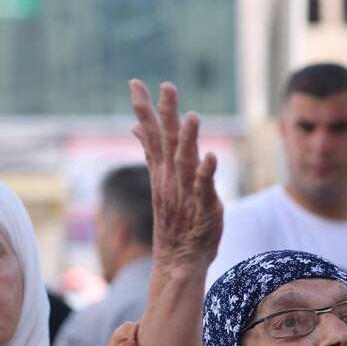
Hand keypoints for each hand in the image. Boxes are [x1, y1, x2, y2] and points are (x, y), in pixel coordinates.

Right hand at [129, 79, 221, 274]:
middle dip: (166, 114)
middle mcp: (171, 180)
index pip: (151, 136)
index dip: (145, 110)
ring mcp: (186, 194)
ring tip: (191, 117)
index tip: (135, 84)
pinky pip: (205, 189)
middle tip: (167, 87)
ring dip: (188, 139)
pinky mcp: (204, 209)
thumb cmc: (175, 221)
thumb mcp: (161, 183)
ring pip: (186, 161)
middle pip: (167, 142)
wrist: (178, 261)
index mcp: (162, 172)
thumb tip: (136, 128)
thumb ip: (152, 153)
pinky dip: (206, 173)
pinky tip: (211, 158)